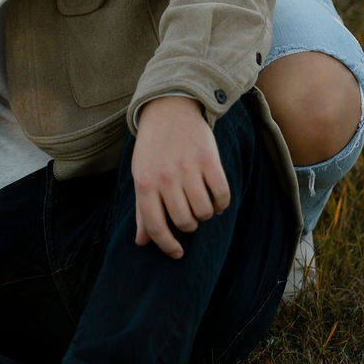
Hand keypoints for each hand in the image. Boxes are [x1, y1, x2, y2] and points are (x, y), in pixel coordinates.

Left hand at [131, 96, 230, 259]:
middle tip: (189, 216)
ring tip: (202, 205)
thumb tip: (142, 242)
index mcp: (145, 183)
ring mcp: (188, 168)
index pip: (156, 226)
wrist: (169, 110)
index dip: (167, 246)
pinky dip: (221, 203)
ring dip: (205, 214)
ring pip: (204, 211)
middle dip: (189, 226)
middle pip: (184, 221)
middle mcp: (166, 177)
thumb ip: (142, 210)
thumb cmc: (153, 148)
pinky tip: (216, 199)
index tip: (177, 253)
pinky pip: (222, 195)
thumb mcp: (141, 176)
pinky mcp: (209, 159)